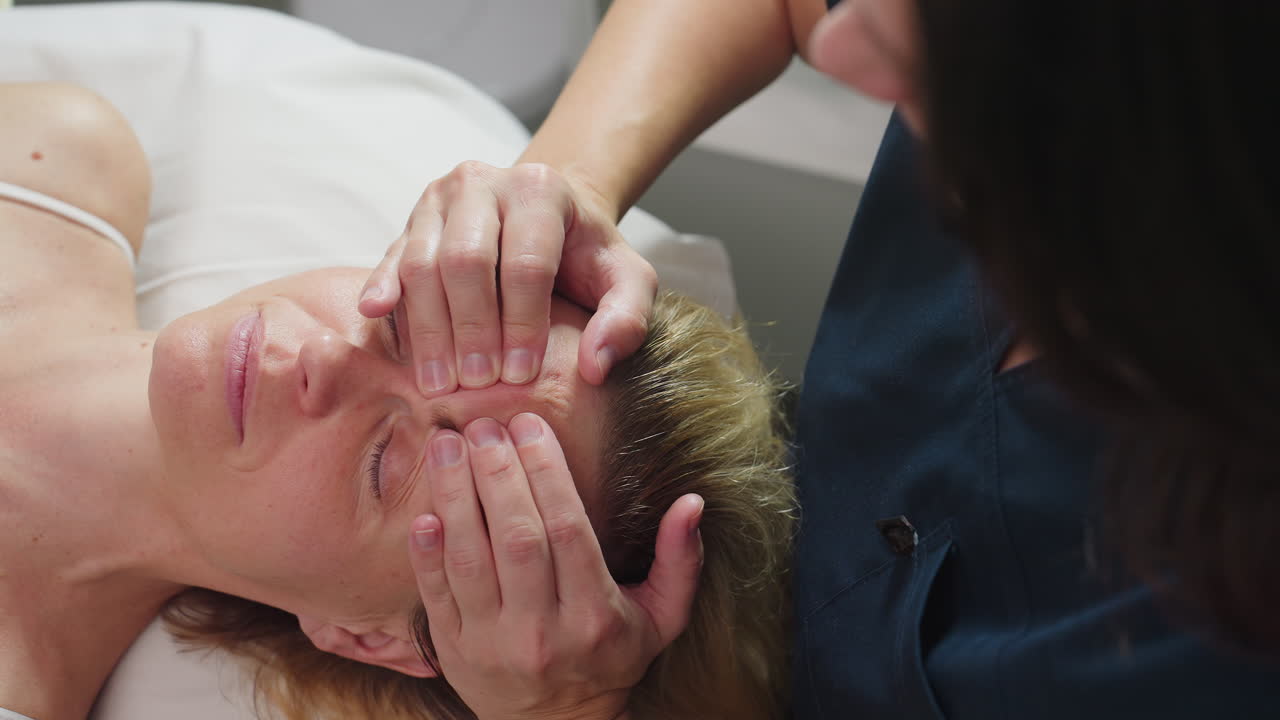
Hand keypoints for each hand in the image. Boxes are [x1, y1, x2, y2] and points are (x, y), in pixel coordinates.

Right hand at [358, 161, 657, 393]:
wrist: (548, 216)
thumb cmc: (587, 255)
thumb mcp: (627, 281)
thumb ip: (626, 319)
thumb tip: (594, 367)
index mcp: (540, 190)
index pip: (526, 262)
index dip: (522, 323)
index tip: (520, 375)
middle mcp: (483, 183)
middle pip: (467, 261)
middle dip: (471, 329)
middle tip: (478, 384)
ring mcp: (440, 198)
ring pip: (423, 263)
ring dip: (429, 328)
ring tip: (441, 383)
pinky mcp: (411, 220)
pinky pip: (391, 256)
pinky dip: (382, 287)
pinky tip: (375, 316)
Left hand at [408, 413, 703, 719]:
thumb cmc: (612, 657)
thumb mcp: (662, 616)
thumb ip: (680, 559)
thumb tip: (693, 502)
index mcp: (595, 616)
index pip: (568, 530)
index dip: (546, 473)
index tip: (531, 426)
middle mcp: (542, 631)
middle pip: (517, 538)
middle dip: (498, 473)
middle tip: (485, 425)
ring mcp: (492, 643)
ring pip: (470, 558)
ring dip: (455, 495)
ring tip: (447, 445)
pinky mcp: (454, 651)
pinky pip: (435, 594)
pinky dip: (427, 552)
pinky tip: (424, 509)